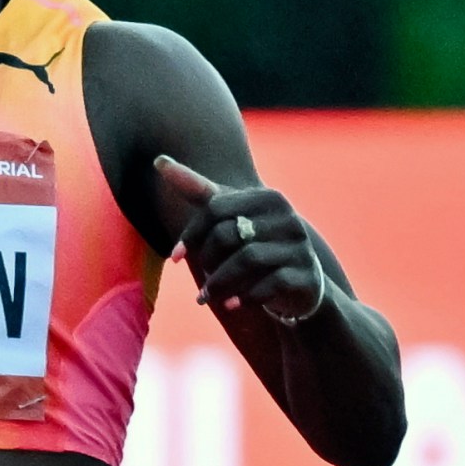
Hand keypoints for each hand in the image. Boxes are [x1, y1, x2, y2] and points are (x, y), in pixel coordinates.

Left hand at [153, 157, 325, 323]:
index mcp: (267, 199)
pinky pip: (270, 285)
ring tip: (207, 297)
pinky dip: (245, 297)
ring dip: (220, 283)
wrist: (298, 284)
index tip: (175, 257)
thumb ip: (198, 190)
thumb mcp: (229, 217)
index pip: (216, 208)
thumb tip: (159, 160)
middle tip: (202, 280)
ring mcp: (300, 247)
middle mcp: (288, 218)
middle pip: (230, 234)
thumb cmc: (255, 245)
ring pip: (248, 260)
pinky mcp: (305, 276)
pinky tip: (232, 305)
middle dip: (208, 260)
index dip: (191, 234)